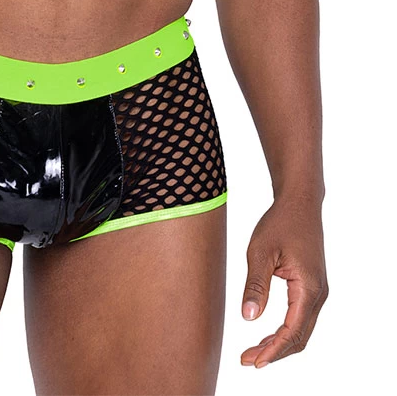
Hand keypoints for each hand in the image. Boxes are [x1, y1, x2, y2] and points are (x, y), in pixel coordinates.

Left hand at [240, 193, 327, 367]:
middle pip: (299, 337)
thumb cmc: (280, 222)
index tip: (253, 361)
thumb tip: (248, 318)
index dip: (272, 350)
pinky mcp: (311, 287)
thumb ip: (256, 285)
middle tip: (247, 360)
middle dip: (274, 352)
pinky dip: (284, 331)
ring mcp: (317, 291)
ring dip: (279, 344)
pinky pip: (300, 318)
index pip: (292, 331)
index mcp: (309, 288)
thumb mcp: (261, 251)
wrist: (299, 203)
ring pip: (301, 330)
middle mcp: (318, 294)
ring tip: (253, 352)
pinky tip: (267, 334)